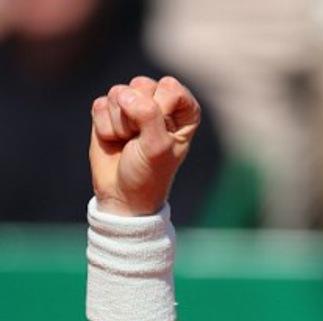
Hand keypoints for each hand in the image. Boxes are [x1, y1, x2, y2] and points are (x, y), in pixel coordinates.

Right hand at [89, 75, 200, 216]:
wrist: (122, 194)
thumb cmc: (149, 173)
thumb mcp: (157, 147)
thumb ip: (148, 115)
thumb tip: (125, 94)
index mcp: (183, 112)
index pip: (171, 87)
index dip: (161, 107)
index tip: (161, 132)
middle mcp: (159, 104)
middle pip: (142, 85)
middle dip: (137, 114)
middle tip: (141, 139)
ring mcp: (132, 106)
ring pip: (119, 93)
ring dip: (120, 123)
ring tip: (129, 141)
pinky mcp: (109, 112)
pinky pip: (100, 104)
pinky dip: (105, 126)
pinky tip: (114, 140)